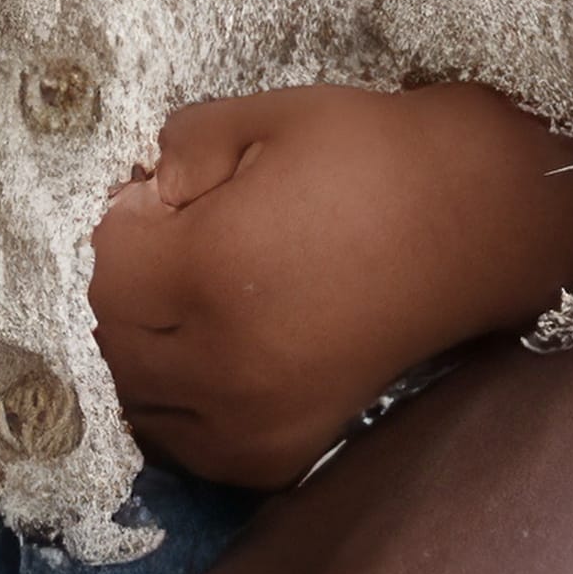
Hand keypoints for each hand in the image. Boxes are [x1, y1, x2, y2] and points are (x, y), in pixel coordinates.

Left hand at [79, 82, 572, 488]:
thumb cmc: (370, 156)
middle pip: (100, 340)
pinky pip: (180, 443)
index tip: (140, 200)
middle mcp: (224, 364)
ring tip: (167, 299)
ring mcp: (251, 422)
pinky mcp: (276, 455)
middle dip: (107, 289)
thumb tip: (124, 194)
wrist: (477, 224)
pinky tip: (191, 353)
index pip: (95, 270)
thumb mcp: (261, 118)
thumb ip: (172, 152)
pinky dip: (165, 402)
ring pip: (130, 400)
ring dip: (125, 350)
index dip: (106, 228)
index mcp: (212, 271)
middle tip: (150, 246)